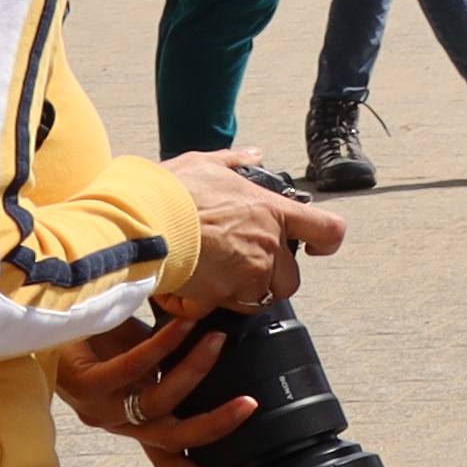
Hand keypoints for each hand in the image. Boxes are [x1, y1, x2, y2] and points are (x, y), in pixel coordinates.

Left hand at [61, 310, 256, 466]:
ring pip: (156, 403)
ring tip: (217, 339)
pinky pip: (133, 368)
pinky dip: (165, 345)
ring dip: (195, 370)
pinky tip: (185, 325)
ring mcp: (97, 405)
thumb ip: (175, 367)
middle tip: (249, 405)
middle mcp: (116, 419)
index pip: (164, 458)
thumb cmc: (99, 335)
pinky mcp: (83, 383)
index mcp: (132, 420)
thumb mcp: (146, 357)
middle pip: (169, 438)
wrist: (52, 315)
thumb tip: (226, 352)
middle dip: (214, 425)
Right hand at [162, 150, 341, 319]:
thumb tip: (253, 156)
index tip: (316, 247)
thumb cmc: (170, 193)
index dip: (326, 242)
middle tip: (242, 268)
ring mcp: (246, 275)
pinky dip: (202, 305)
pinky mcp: (218, 297)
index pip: (328, 229)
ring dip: (236, 293)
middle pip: (290, 280)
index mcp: (272, 212)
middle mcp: (267, 246)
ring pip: (255, 299)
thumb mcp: (205, 165)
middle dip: (270, 279)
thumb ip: (235, 162)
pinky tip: (184, 289)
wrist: (137, 224)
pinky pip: (217, 310)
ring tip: (209, 277)